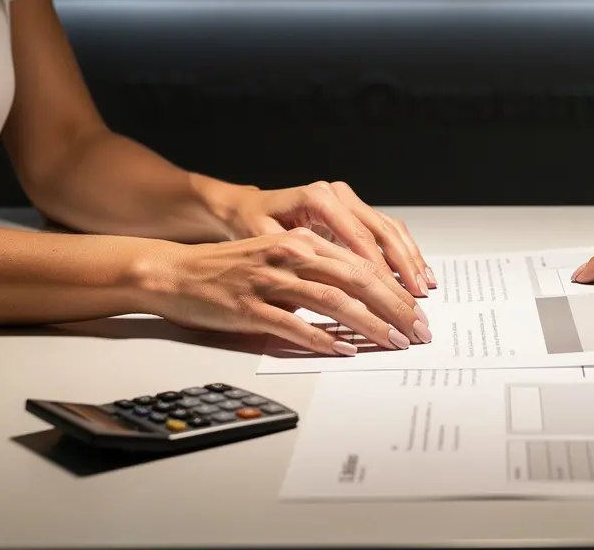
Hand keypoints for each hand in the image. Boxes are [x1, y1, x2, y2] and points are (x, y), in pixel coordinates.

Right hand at [137, 227, 431, 354]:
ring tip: (393, 342)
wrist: (175, 272)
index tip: (417, 311)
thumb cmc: (232, 269)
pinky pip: (295, 325)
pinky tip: (344, 350)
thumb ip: (320, 274)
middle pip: (357, 280)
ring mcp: (270, 281)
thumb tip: (366, 300)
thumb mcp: (282, 259)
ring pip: (333, 302)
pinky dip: (323, 339)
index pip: (362, 264)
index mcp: (303, 242)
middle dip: (395, 308)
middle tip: (417, 331)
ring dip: (369, 325)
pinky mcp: (250, 308)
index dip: (395, 289)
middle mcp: (290, 255)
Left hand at [223, 181, 435, 297]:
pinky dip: (406, 254)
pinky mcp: (356, 212)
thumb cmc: (251, 227)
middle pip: (382, 233)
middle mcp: (339, 194)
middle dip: (404, 269)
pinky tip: (418, 275)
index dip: (380, 271)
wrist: (245, 209)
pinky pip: (389, 232)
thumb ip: (298, 264)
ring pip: (391, 230)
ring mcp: (350, 201)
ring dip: (411, 261)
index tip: (393, 297)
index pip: (359, 238)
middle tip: (416, 300)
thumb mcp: (266, 244)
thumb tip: (326, 296)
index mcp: (319, 198)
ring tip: (423, 290)